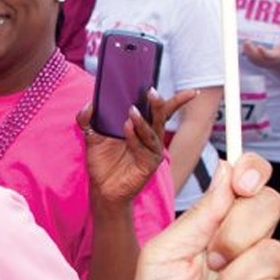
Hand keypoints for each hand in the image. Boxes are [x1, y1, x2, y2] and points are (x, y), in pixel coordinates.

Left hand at [80, 90, 197, 203]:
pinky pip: (143, 148)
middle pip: (160, 117)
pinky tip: (126, 127)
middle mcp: (150, 137)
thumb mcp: (91, 136)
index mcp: (142, 127)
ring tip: (131, 110)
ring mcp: (151, 151)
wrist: (102, 187)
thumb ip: (87, 119)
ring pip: (151, 131)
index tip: (192, 92)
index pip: (162, 111)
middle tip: (151, 92)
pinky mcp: (149, 164)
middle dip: (158, 104)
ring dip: (142, 121)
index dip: (177, 101)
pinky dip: (134, 137)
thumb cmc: (102, 160)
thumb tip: (90, 104)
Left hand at [118, 154, 279, 279]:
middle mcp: (244, 244)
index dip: (254, 172)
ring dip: (236, 279)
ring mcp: (263, 278)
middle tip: (212, 257)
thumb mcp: (164, 253)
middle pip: (272, 206)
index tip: (243, 182)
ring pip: (275, 253)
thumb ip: (200, 214)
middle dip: (238, 231)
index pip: (251, 181)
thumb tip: (228, 169)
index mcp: (216, 223)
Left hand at [243, 36, 279, 70]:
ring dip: (247, 51)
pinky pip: (250, 59)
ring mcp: (262, 64)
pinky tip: (244, 46)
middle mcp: (268, 62)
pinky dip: (246, 53)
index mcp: (276, 58)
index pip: (268, 56)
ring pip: (253, 59)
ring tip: (245, 42)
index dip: (263, 52)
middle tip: (247, 40)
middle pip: (258, 57)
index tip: (259, 46)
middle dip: (251, 49)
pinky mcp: (258, 63)